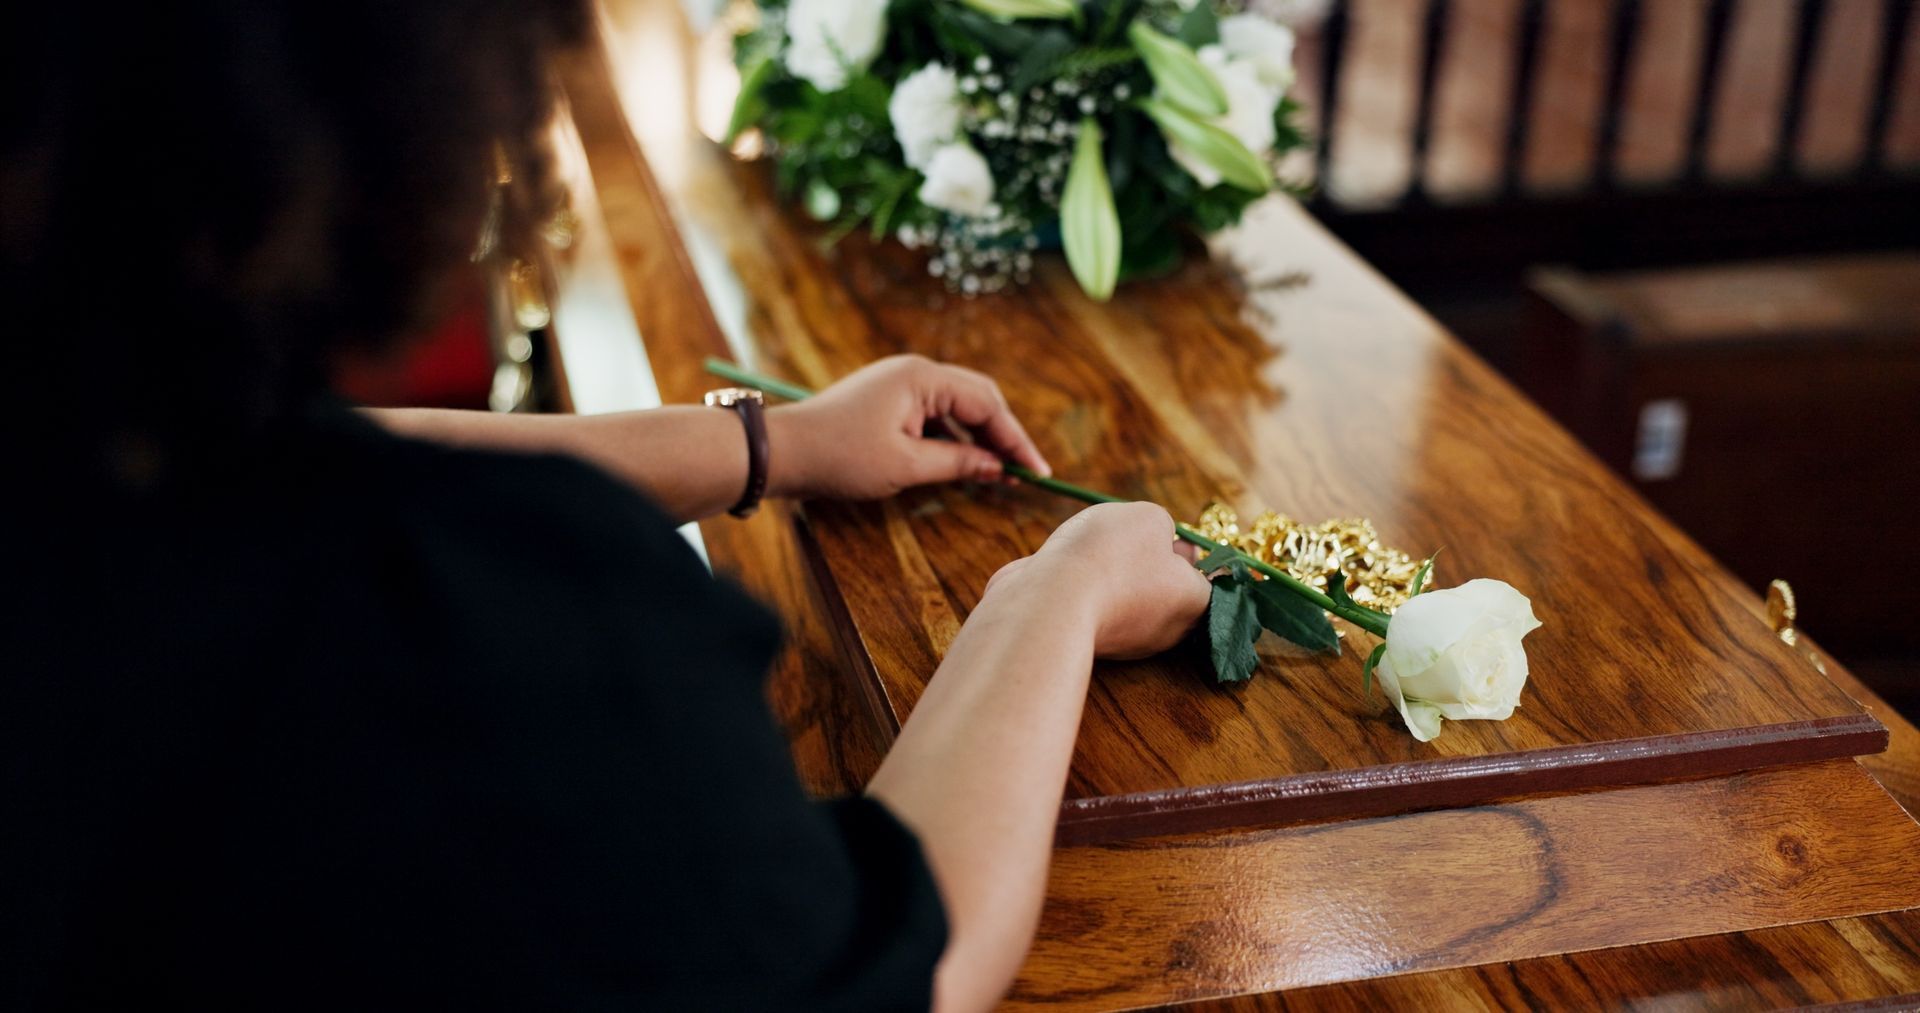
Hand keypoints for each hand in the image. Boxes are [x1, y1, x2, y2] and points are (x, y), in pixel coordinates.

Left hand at [766, 355, 1050, 499]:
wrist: (783, 452)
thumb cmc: (840, 456)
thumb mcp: (905, 465)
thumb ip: (958, 463)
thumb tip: (998, 467)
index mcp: (923, 378)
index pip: (986, 404)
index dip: (1015, 439)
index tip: (1035, 471)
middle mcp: (916, 372)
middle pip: (977, 399)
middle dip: (1003, 435)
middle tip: (1024, 471)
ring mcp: (902, 384)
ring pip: (957, 409)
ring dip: (979, 439)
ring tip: (1000, 473)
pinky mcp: (890, 401)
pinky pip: (935, 416)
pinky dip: (954, 440)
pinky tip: (966, 466)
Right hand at [985, 502, 1211, 659]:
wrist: (1050, 600)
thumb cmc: (1111, 555)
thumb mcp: (1149, 518)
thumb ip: (1160, 525)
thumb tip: (1156, 537)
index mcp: (1194, 601)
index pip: (1212, 581)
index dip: (1197, 554)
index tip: (1180, 538)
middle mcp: (1167, 629)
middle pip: (1171, 591)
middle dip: (1156, 563)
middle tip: (1138, 537)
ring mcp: (1128, 641)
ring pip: (1131, 599)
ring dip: (1118, 575)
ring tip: (1097, 550)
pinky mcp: (1091, 640)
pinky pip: (1098, 608)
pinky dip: (1088, 590)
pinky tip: (1073, 570)